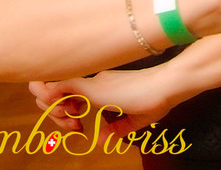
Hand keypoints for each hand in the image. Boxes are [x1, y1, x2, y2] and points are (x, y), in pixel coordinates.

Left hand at [29, 67, 168, 140]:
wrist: (165, 85)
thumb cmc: (157, 98)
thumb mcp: (134, 118)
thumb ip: (117, 129)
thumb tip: (101, 142)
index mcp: (104, 85)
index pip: (75, 93)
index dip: (68, 109)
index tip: (76, 126)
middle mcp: (96, 80)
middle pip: (62, 90)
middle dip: (56, 109)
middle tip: (70, 128)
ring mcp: (94, 82)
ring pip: (58, 87)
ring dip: (55, 106)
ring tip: (68, 123)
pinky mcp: (94, 87)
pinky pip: (61, 86)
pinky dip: (55, 99)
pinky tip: (61, 114)